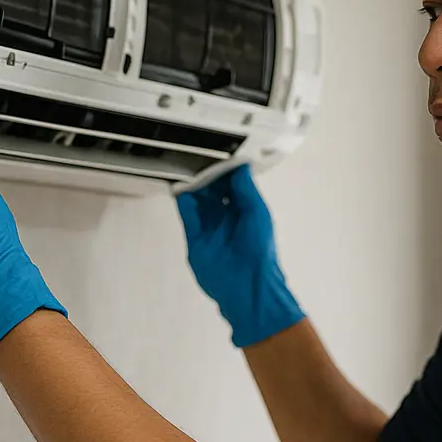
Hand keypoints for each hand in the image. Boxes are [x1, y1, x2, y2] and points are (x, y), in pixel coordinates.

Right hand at [176, 165, 303, 347]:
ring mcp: (211, 229)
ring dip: (194, 186)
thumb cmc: (260, 252)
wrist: (248, 286)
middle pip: (213, 191)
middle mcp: (228, 219)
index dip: (224, 170)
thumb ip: (246, 188)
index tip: (218, 155)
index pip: (232, 184)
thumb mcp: (258, 212)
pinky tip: (182, 189)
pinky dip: (183, 202)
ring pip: (198, 201)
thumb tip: (240, 165)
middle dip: (206, 176)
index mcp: (246, 211)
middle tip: (199, 160)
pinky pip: (187, 216)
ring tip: (188, 170)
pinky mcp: (196, 240)